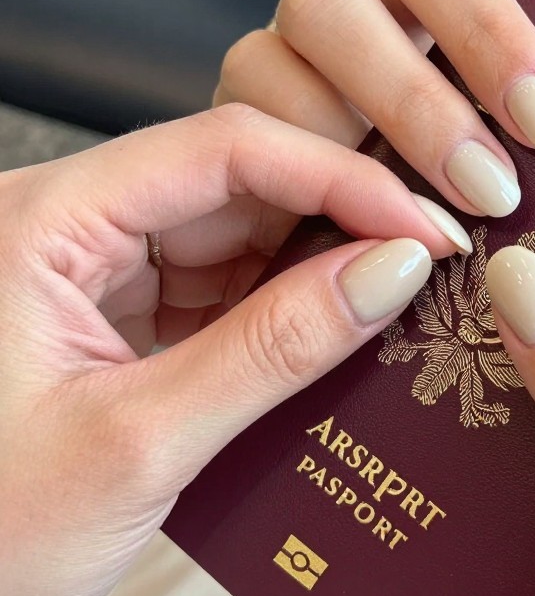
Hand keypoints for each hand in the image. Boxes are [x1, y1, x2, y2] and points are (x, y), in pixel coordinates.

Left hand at [0, 105, 467, 595]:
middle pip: (233, 183)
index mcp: (42, 221)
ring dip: (316, 268)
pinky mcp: (113, 319)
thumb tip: (390, 271)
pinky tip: (339, 334)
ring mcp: (90, 274)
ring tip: (399, 298)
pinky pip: (218, 290)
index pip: (219, 150)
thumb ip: (272, 350)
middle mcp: (67, 227)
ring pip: (233, 236)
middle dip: (339, 218)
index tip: (423, 223)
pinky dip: (281, 313)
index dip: (337, 176)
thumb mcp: (138, 445)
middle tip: (432, 260)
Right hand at [215, 0, 534, 217]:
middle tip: (492, 194)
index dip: (489, 30)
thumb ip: (517, 138)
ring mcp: (268, 65)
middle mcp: (329, 15)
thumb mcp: (495, 144)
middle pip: (335, 5)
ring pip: (269, 63)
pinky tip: (358, 244)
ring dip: (348, 153)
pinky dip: (301, 193)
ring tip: (428, 234)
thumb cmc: (446, 181)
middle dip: (417, 105)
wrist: (367, 241)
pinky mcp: (230, 128)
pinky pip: (239, 140)